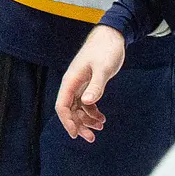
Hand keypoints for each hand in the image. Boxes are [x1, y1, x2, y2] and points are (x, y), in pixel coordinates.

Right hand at [56, 26, 126, 142]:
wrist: (112, 37)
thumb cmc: (106, 50)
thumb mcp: (103, 68)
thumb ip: (96, 86)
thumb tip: (87, 103)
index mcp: (71, 81)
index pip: (62, 106)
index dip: (67, 122)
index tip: (75, 135)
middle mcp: (72, 84)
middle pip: (69, 110)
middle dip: (78, 125)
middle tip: (91, 138)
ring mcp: (80, 85)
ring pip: (78, 109)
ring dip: (87, 120)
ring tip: (101, 127)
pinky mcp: (88, 84)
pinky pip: (86, 103)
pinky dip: (92, 113)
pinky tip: (102, 118)